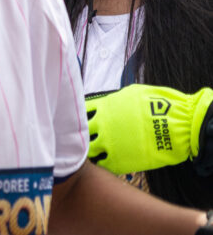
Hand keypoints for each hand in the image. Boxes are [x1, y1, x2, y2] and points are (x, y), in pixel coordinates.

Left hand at [85, 84, 212, 174]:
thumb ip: (114, 100)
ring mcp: (108, 143)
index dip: (79, 116)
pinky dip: (100, 163)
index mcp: (104, 107)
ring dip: (87, 150)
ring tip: (91, 151)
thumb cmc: (160, 105)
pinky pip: (101, 164)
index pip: (80, 112)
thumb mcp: (132, 94)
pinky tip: (103, 161)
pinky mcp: (118, 160)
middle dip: (78, 134)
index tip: (81, 120)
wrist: (179, 126)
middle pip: (79, 131)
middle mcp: (101, 125)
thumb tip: (106, 102)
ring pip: (87, 149)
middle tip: (82, 138)